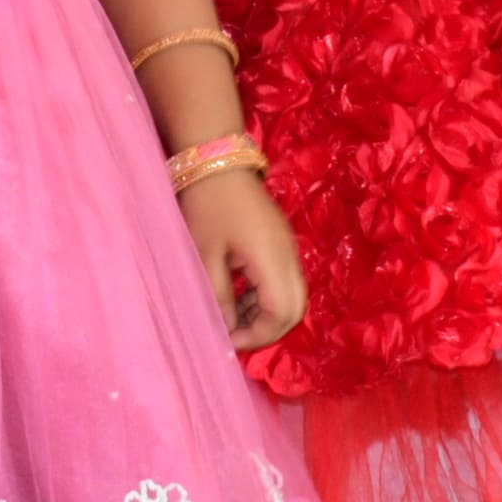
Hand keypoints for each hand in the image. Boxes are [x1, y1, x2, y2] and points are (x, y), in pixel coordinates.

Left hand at [178, 169, 308, 354]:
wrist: (217, 161)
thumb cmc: (207, 207)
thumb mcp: (205, 257)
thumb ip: (219, 298)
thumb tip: (226, 330)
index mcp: (272, 259)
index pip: (282, 314)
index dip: (258, 335)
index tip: (228, 340)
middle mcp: (289, 257)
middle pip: (296, 310)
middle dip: (267, 329)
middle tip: (234, 335)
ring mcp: (289, 249)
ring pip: (293, 297)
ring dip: (266, 314)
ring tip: (230, 316)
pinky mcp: (282, 243)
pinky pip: (285, 281)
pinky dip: (266, 297)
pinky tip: (238, 296)